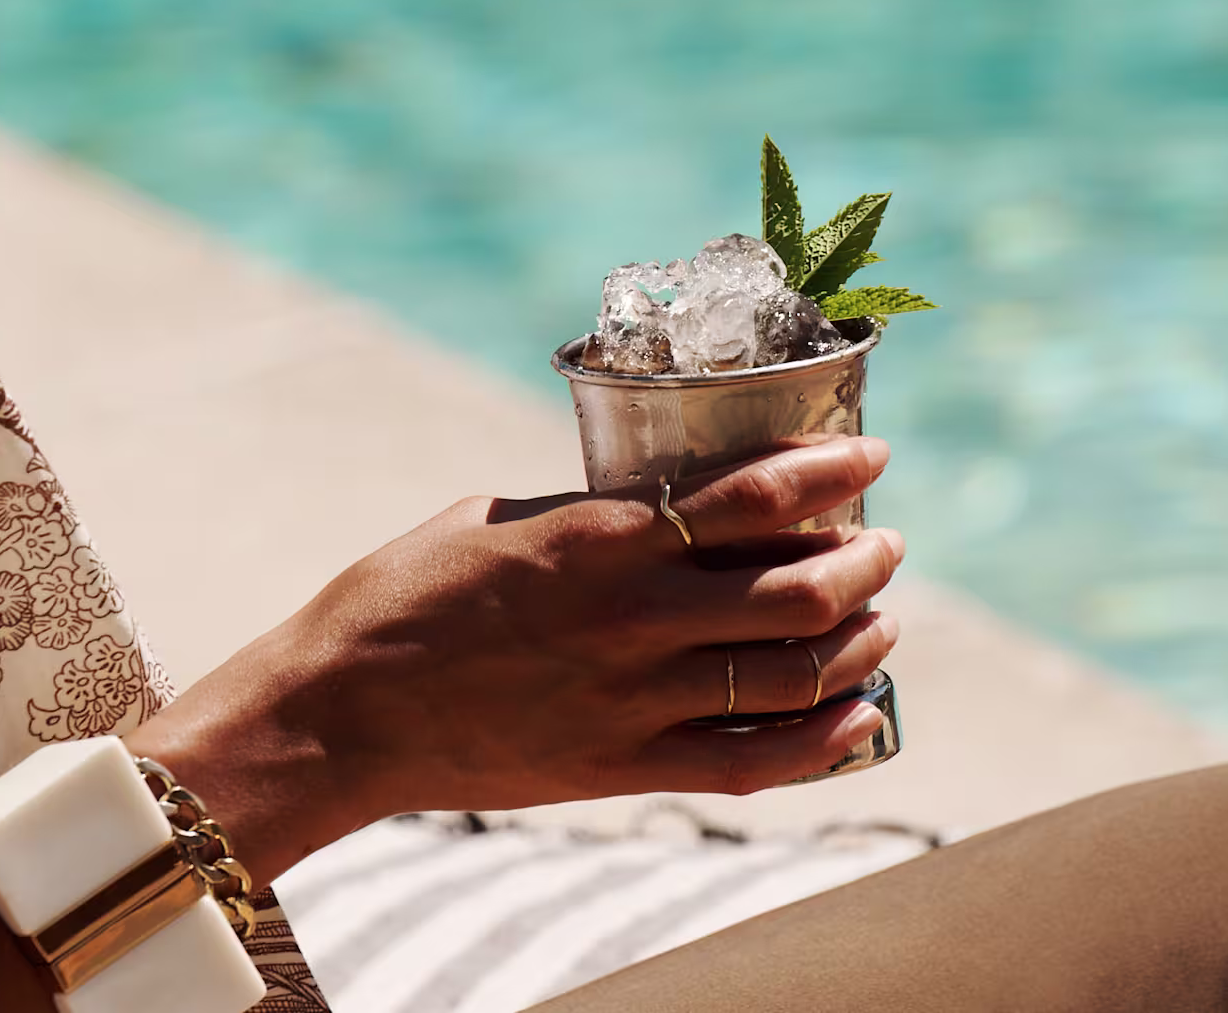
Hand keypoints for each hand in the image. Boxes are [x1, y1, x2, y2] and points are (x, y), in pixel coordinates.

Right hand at [129, 437, 901, 885]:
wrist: (345, 708)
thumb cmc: (405, 592)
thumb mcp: (497, 517)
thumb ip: (589, 516)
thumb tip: (660, 506)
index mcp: (599, 536)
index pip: (754, 495)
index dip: (830, 472)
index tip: (871, 458)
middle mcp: (633, 617)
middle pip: (798, 590)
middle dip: (863, 560)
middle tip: (882, 543)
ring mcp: (635, 701)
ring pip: (794, 674)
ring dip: (858, 640)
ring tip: (878, 617)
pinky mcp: (624, 769)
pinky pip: (757, 763)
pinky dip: (825, 738)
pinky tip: (859, 715)